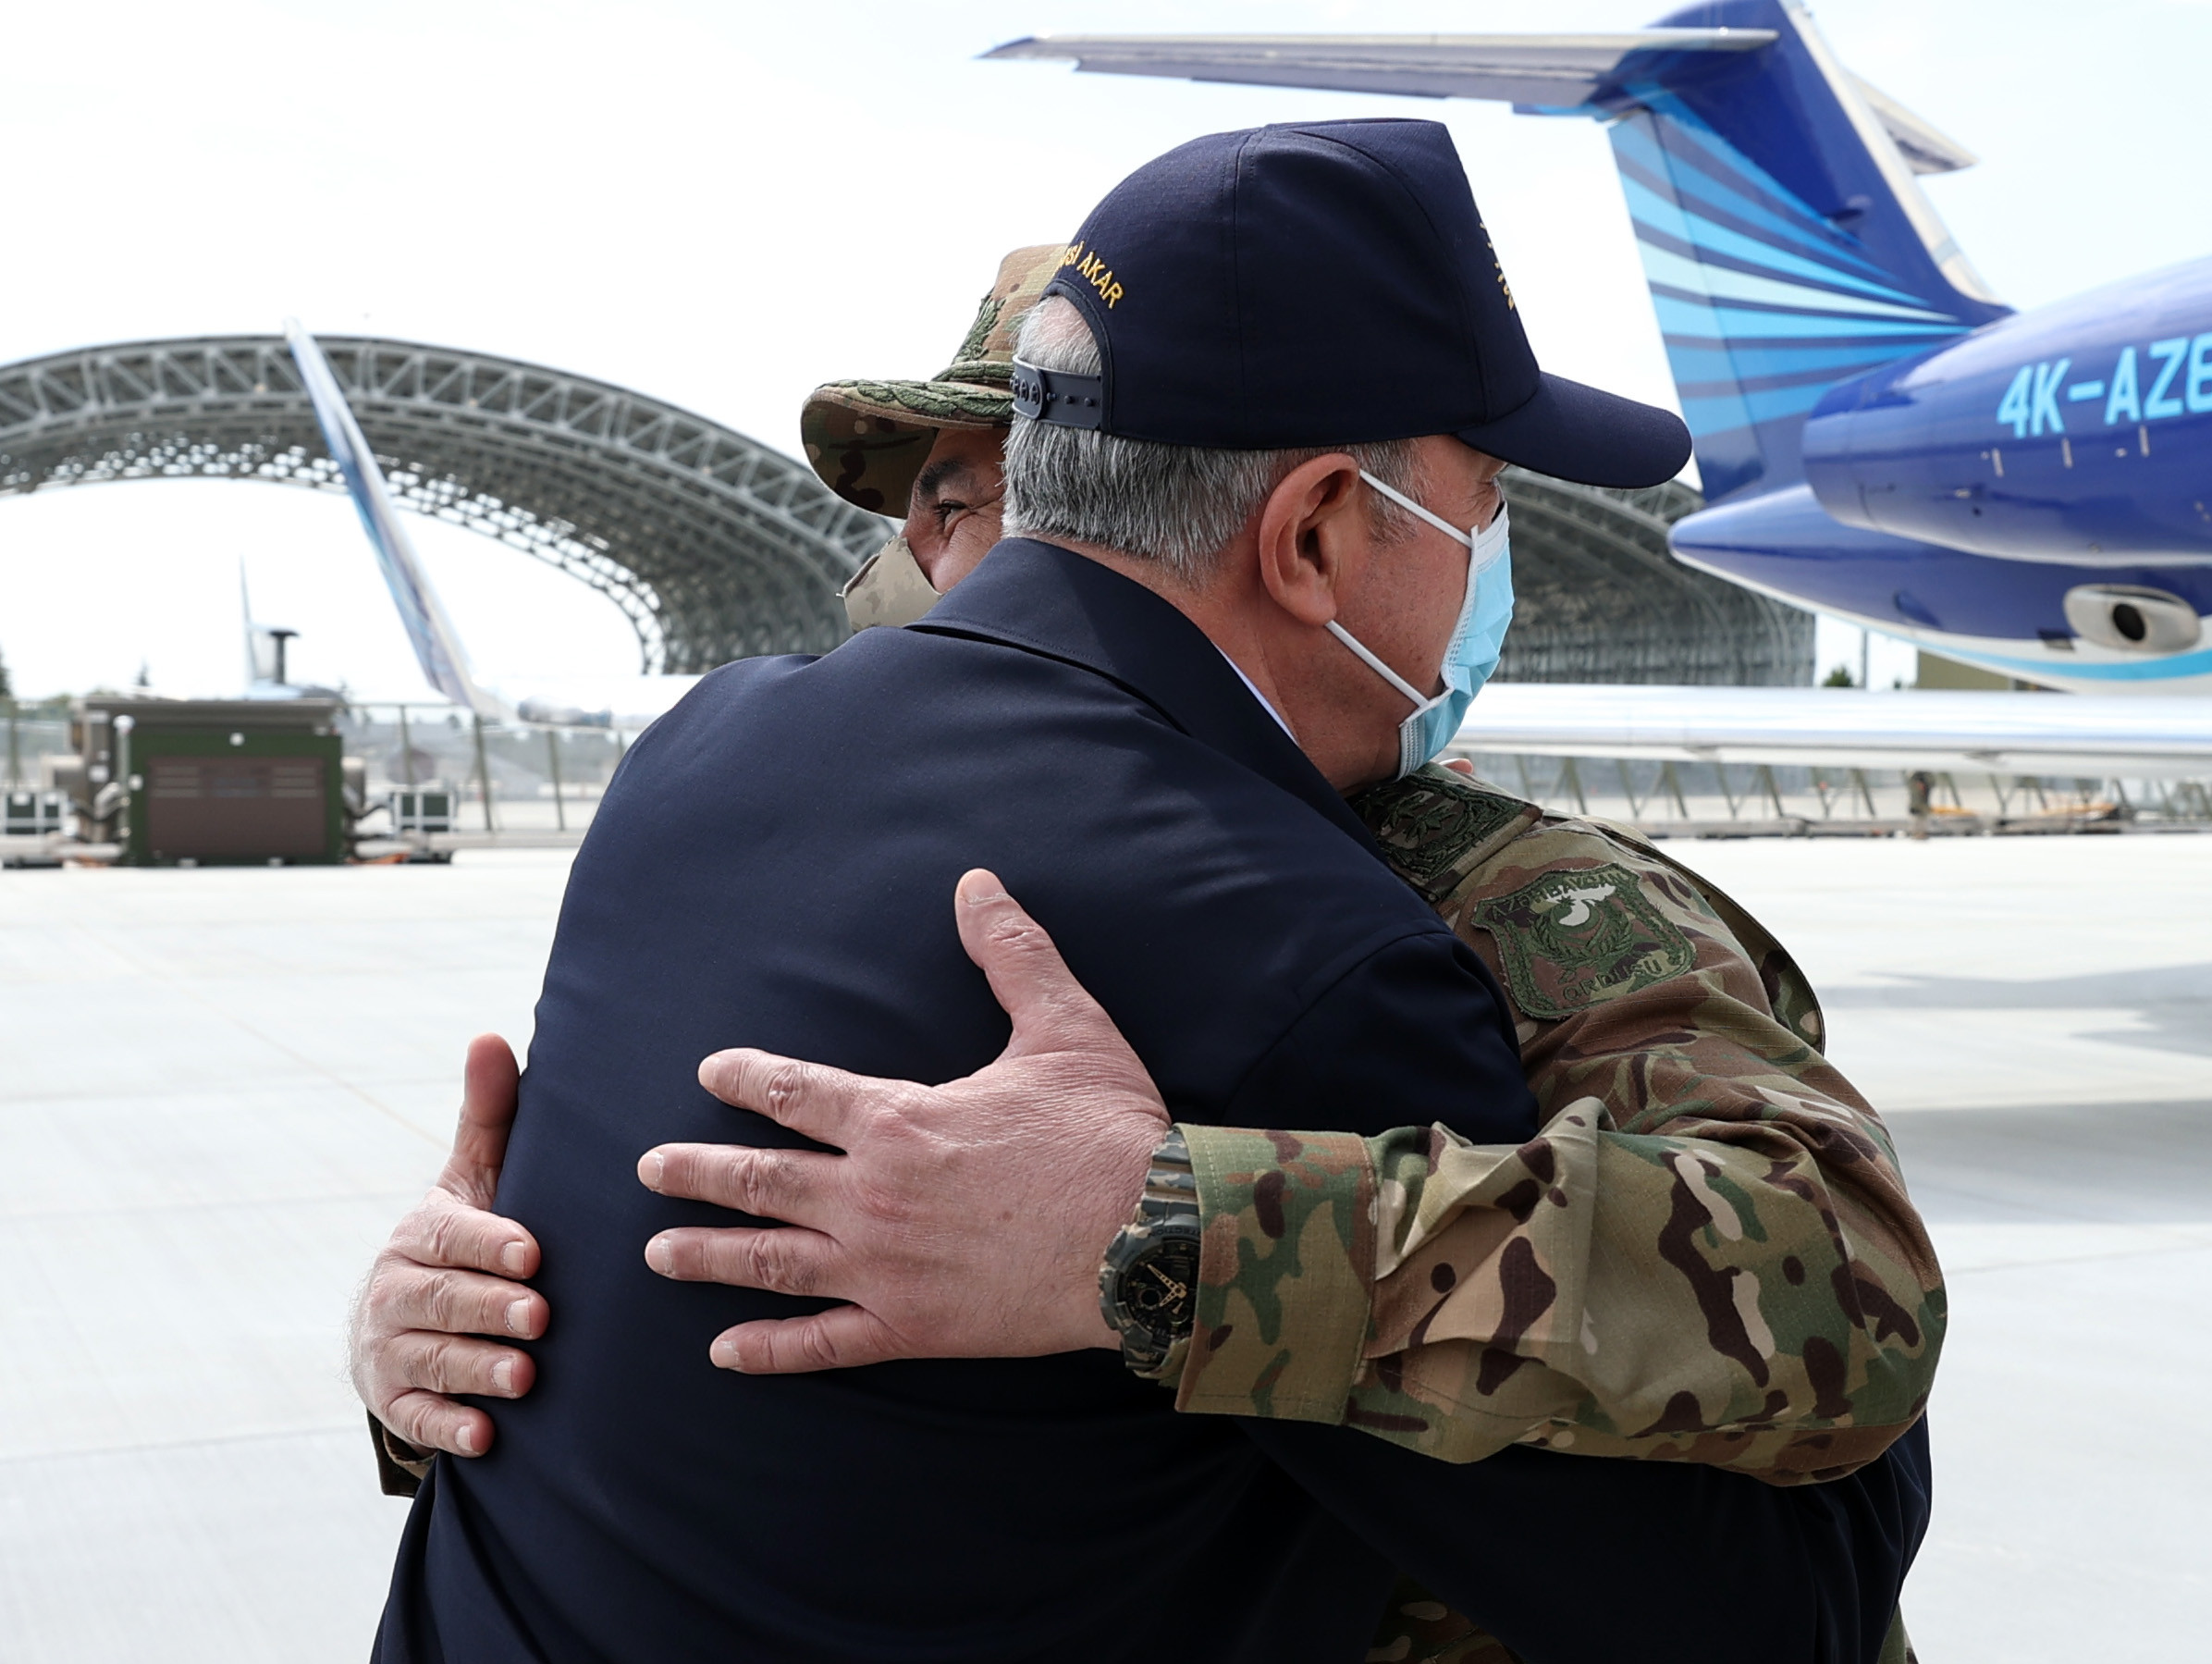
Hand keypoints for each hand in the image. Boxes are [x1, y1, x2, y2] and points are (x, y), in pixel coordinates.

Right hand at [349, 1034, 548, 1456]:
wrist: (410, 1321)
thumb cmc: (465, 1237)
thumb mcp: (476, 1179)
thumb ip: (489, 1116)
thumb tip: (491, 1034)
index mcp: (418, 1234)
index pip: (450, 1237)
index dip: (489, 1244)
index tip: (535, 1253)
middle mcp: (394, 1290)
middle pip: (442, 1301)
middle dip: (491, 1310)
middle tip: (541, 1320)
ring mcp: (389, 1349)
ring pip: (431, 1361)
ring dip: (477, 1370)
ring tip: (524, 1378)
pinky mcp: (392, 1402)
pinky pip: (415, 1419)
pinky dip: (448, 1429)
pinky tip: (486, 1437)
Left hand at [638, 869, 1170, 1373]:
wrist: (1151, 1237)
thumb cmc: (1109, 1130)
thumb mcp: (1064, 1025)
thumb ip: (1010, 952)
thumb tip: (975, 883)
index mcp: (899, 1119)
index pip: (796, 1092)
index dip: (747, 1079)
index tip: (709, 1073)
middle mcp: (873, 1195)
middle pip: (760, 1178)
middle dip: (697, 1170)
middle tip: (647, 1166)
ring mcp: (886, 1268)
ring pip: (772, 1262)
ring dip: (708, 1255)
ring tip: (658, 1251)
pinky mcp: (914, 1327)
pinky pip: (824, 1344)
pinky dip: (770, 1350)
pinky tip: (724, 1352)